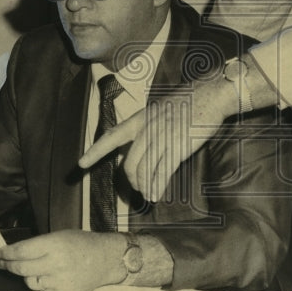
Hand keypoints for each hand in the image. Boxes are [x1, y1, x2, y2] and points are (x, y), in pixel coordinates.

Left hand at [0, 230, 125, 290]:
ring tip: (34, 267)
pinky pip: (42, 290)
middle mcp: (55, 264)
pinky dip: (42, 283)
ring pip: (30, 281)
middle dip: (8, 265)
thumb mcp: (61, 235)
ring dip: (27, 275)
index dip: (6, 253)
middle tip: (3, 262)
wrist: (107, 259)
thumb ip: (39, 244)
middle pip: (20, 268)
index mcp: (55, 245)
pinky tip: (50, 276)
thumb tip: (15, 253)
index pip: (21, 251)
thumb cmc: (84, 244)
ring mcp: (59, 281)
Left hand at [77, 74, 237, 201]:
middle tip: (137, 189)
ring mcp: (162, 138)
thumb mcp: (162, 109)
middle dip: (131, 181)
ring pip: (144, 170)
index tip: (81, 164)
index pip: (111, 136)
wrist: (210, 95)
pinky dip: (158, 186)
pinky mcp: (177, 147)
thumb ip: (150, 125)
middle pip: (129, 163)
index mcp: (140, 118)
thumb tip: (144, 144)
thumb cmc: (189, 102)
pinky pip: (162, 172)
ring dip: (144, 186)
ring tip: (147, 195)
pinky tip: (157, 194)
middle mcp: (147, 129)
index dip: (95, 152)